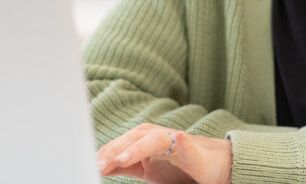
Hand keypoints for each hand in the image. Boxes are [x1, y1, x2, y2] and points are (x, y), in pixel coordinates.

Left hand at [98, 123, 231, 183]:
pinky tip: (171, 141)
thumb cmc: (181, 169)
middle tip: (99, 165)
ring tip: (121, 160)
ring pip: (150, 138)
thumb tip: (100, 166)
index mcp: (143, 142)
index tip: (88, 164)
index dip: (105, 154)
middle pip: (130, 138)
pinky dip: (176, 142)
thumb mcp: (147, 169)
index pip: (120, 144)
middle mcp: (156, 137)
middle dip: (113, 151)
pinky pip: (180, 143)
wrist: (216, 168)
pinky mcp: (191, 148)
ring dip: (135, 148)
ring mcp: (173, 140)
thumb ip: (125, 165)